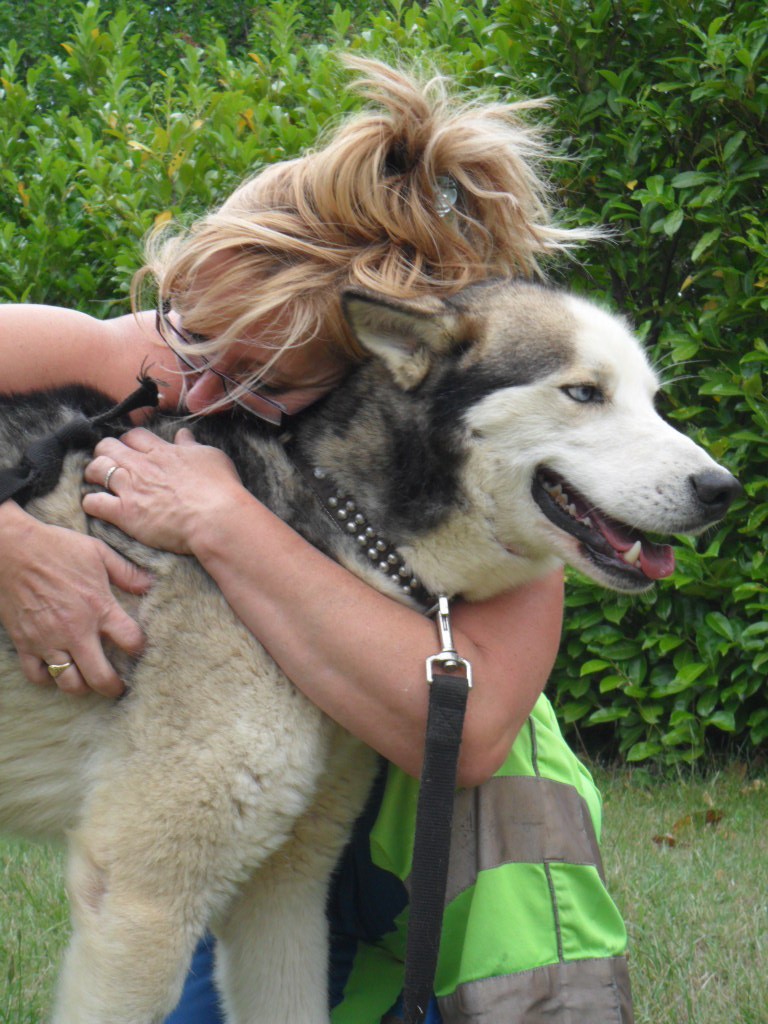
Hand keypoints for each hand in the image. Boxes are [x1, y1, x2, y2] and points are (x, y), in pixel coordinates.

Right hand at [0, 506, 149, 696]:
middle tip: (118, 687)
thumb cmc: (56, 548)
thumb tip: (149, 585)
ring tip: (88, 680)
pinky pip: (38, 675)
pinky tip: (57, 670)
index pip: (131, 641)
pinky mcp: (24, 643)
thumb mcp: (98, 552)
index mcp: (98, 607)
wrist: (10, 549)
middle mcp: (75, 630)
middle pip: (100, 677)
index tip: (137, 647)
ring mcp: (48, 640)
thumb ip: (126, 572)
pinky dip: (49, 678)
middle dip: (113, 687)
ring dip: (82, 686)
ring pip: (69, 683)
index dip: (140, 648)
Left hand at [82, 427, 244, 555]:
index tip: (132, 450)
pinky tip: (97, 505)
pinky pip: (93, 502)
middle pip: (107, 446)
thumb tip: (184, 435)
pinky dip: (91, 502)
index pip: (133, 435)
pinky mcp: (125, 513)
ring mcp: (130, 488)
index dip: (129, 441)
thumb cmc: (220, 488)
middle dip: (104, 452)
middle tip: (110, 463)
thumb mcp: (211, 457)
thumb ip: (192, 445)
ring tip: (97, 481)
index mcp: (162, 451)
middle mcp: (141, 465)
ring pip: (95, 469)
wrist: (216, 518)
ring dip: (93, 473)